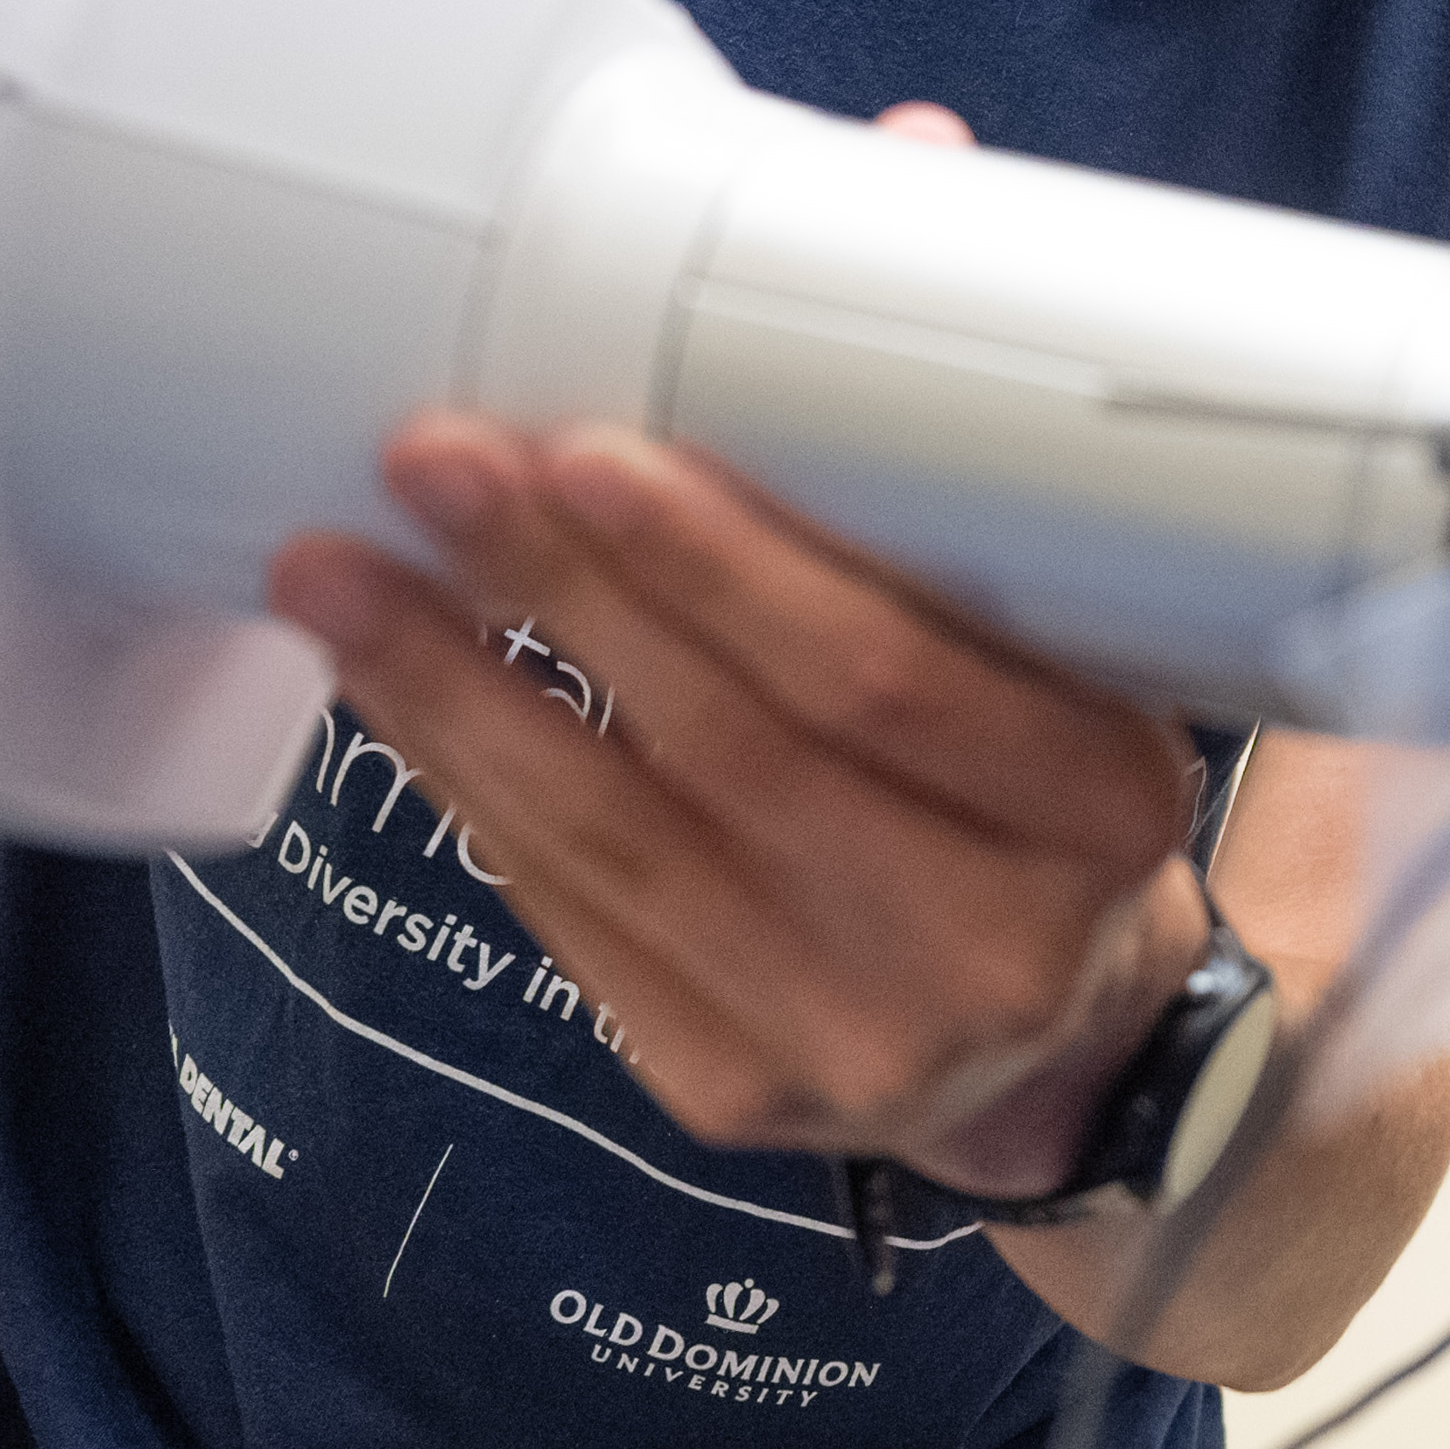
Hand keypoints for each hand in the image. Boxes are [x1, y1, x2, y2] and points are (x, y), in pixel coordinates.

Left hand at [265, 405, 1209, 1190]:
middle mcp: (994, 948)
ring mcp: (857, 1043)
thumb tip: (750, 352)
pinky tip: (404, 692)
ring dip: (457, 695)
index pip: (889, 682)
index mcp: (1103, 811)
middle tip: (437, 465)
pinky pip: (573, 923)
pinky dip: (473, 792)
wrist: (1061, 1035)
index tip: (591, 454)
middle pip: (734, 754)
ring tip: (346, 573)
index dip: (722, 570)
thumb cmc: (1036, 802)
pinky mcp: (731, 1096)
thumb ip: (939, 556)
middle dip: (562, 593)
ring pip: (620, 845)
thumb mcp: (1067, 671)